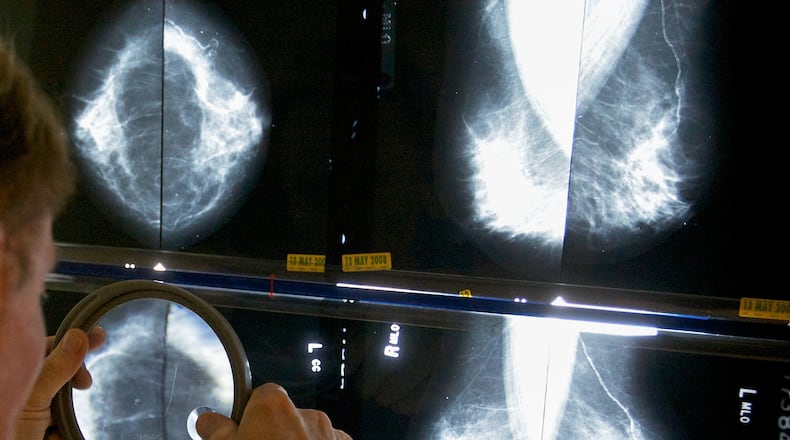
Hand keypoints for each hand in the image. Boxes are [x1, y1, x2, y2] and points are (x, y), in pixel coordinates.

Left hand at [15, 327, 104, 438]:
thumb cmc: (7, 432)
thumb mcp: (33, 399)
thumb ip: (56, 367)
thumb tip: (79, 336)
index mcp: (12, 376)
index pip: (45, 347)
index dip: (72, 343)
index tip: (99, 337)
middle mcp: (23, 391)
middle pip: (57, 371)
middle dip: (72, 381)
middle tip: (86, 384)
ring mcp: (30, 411)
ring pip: (62, 399)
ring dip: (64, 413)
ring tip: (54, 428)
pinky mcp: (40, 430)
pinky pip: (61, 422)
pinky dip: (61, 430)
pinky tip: (53, 438)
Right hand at [197, 382, 351, 439]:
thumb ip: (218, 431)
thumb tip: (207, 421)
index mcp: (273, 406)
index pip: (260, 396)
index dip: (250, 416)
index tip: (242, 434)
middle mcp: (305, 413)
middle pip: (285, 417)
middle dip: (273, 434)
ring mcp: (328, 432)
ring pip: (307, 433)